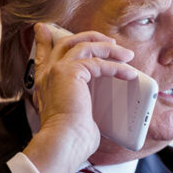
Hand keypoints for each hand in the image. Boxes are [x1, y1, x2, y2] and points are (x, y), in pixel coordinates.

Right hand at [23, 22, 136, 172]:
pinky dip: (116, 67)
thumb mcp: (76, 117)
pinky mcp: (69, 73)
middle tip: (109, 41)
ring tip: (126, 55)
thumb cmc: (71, 139)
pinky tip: (129, 73)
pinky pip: (97, 62)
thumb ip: (82, 107)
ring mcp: (56, 71)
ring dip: (108, 49)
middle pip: (66, 42)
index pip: (43, 55)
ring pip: (83, 46)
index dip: (44, 40)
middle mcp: (47, 74)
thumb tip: (97, 116)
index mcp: (45, 84)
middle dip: (89, 37)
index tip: (45, 29)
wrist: (63, 143)